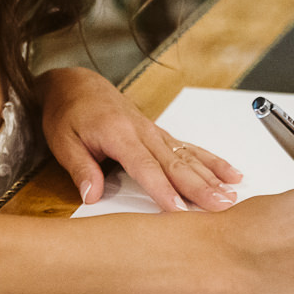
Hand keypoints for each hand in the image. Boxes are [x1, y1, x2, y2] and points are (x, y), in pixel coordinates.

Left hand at [36, 67, 241, 212]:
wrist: (76, 84)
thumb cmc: (68, 112)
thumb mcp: (62, 142)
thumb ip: (81, 169)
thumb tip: (91, 196)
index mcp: (119, 133)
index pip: (145, 167)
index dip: (163, 190)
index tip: (178, 210)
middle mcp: (143, 131)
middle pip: (175, 163)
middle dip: (200, 187)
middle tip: (220, 206)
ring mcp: (155, 132)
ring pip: (188, 156)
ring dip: (211, 177)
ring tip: (230, 195)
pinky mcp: (160, 134)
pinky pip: (189, 148)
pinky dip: (211, 161)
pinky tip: (230, 173)